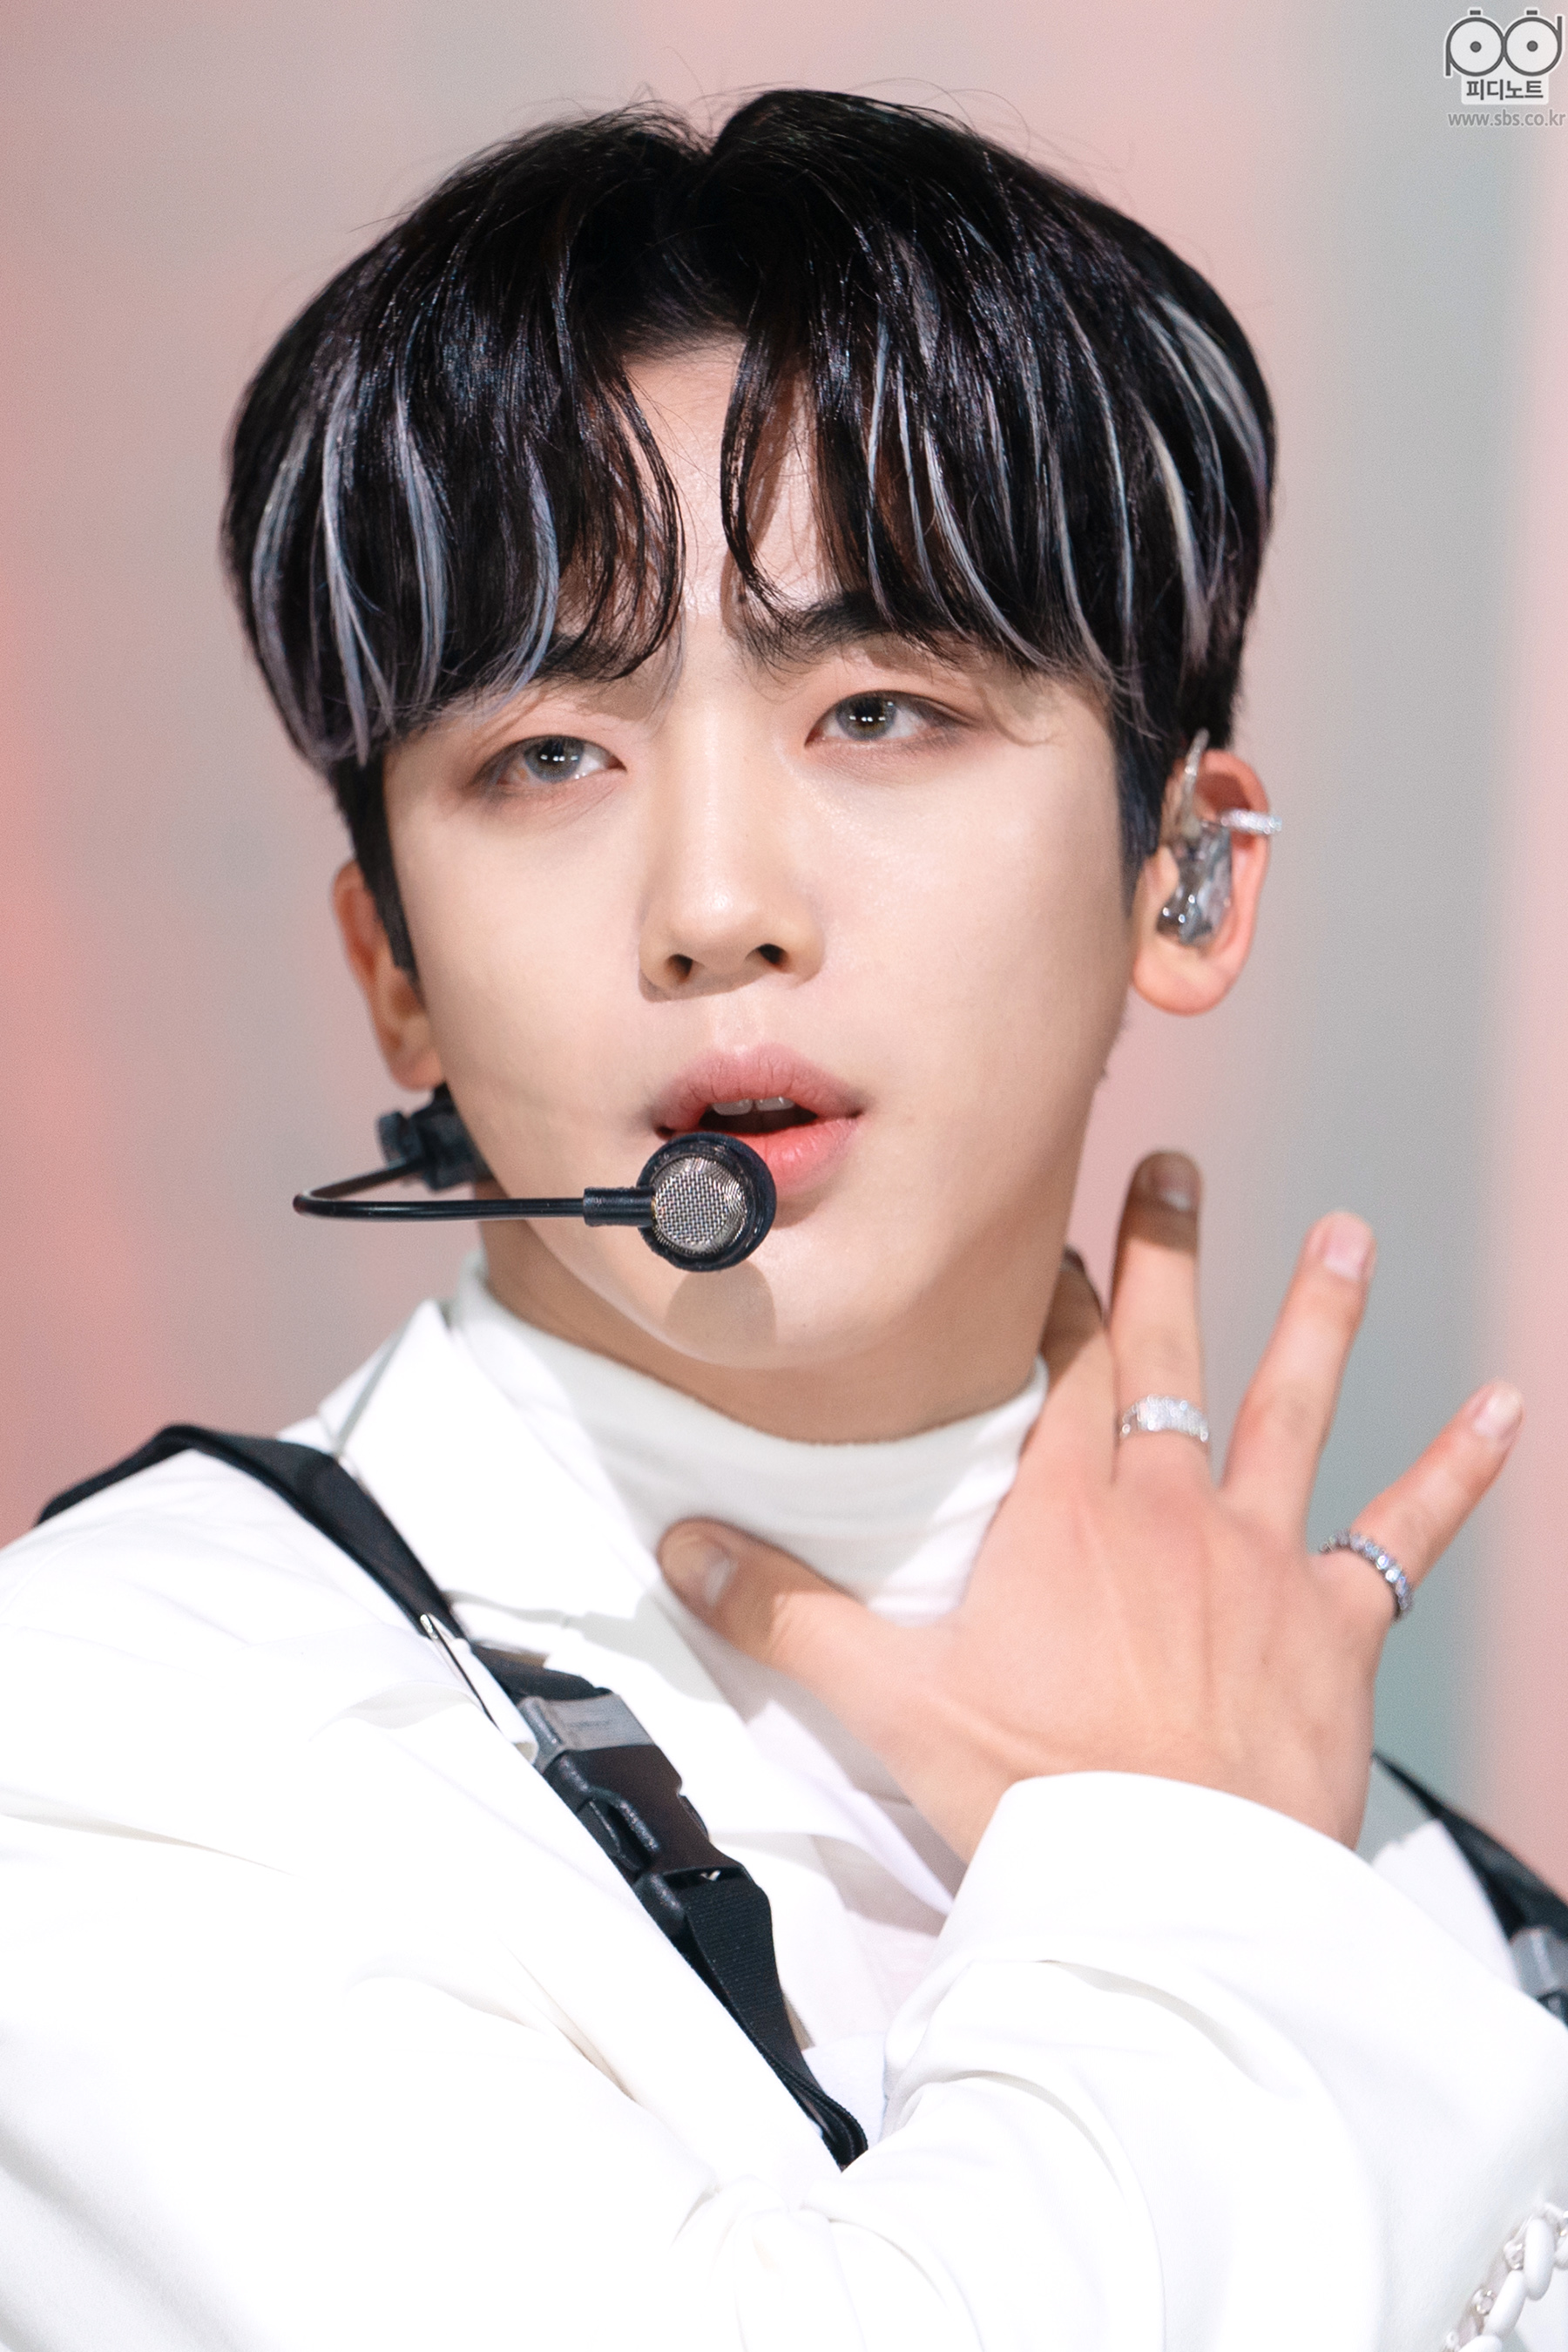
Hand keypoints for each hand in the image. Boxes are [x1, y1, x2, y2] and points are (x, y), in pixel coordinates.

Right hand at [658, 1155, 1522, 1857]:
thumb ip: (783, 1615)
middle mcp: (1168, 1507)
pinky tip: (1505, 1415)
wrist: (1168, 1889)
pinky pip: (1404, 1535)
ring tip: (1347, 1237)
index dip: (1045, 1296)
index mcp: (1063, 1514)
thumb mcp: (890, 1701)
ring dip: (1319, 1317)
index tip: (1043, 1237)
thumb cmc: (1036, 1794)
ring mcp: (1261, 1559)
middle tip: (1172, 1166)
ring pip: (1294, 1408)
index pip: (1052, 1368)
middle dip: (1163, 1253)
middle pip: (1165, 1350)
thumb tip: (679, 1548)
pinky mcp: (1334, 1626)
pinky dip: (1455, 1475)